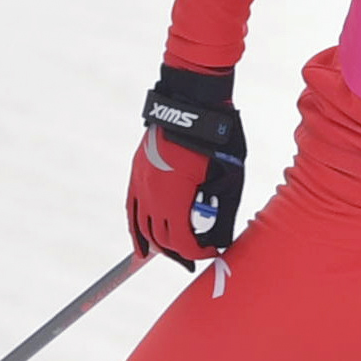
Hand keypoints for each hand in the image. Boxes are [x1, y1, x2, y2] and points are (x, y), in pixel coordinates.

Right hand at [129, 63, 246, 266]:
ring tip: (171, 254)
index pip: (182, 242)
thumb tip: (220, 234)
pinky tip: (140, 246)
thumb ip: (222, 211)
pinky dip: (136, 229)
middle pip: (161, 239)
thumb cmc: (216, 142)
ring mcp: (140, 183)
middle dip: (180, 251)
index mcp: (173, 199)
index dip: (198, 252)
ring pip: (143, 228)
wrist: (192, 105)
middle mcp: (152, 195)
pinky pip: (132, 209)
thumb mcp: (228, 179)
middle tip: (196, 255)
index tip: (212, 252)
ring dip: (158, 244)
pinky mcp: (137, 173)